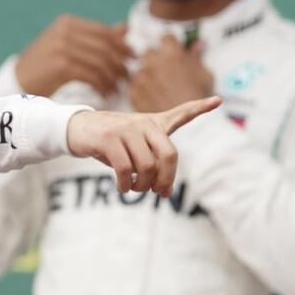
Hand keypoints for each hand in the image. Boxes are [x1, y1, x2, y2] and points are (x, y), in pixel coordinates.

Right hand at [15, 15, 133, 97]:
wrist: (17, 82)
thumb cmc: (44, 66)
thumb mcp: (68, 46)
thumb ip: (95, 37)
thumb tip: (125, 29)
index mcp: (67, 23)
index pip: (104, 31)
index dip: (122, 45)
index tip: (133, 58)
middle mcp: (65, 31)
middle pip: (105, 46)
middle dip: (120, 62)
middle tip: (128, 77)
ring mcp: (62, 47)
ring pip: (100, 61)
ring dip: (112, 77)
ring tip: (116, 88)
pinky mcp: (61, 65)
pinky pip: (91, 75)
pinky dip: (102, 85)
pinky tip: (105, 93)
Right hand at [67, 96, 220, 195]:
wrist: (77, 130)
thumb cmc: (109, 142)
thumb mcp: (132, 145)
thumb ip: (151, 159)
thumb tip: (164, 190)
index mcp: (152, 123)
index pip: (180, 114)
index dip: (199, 108)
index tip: (218, 101)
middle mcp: (142, 123)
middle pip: (168, 155)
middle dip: (166, 180)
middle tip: (158, 192)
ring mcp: (126, 129)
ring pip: (146, 166)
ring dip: (142, 186)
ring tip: (134, 189)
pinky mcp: (109, 138)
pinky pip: (125, 169)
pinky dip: (125, 184)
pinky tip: (122, 187)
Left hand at [129, 35, 213, 112]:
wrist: (188, 127)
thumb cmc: (199, 101)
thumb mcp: (204, 75)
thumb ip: (197, 58)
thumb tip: (199, 44)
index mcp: (172, 54)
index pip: (166, 38)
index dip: (170, 44)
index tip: (172, 50)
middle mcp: (154, 63)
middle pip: (150, 52)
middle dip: (156, 58)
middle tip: (165, 70)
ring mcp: (142, 77)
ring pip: (141, 69)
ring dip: (148, 74)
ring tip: (159, 87)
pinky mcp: (134, 92)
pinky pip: (135, 85)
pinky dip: (141, 89)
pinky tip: (152, 96)